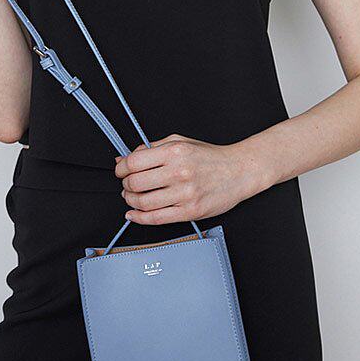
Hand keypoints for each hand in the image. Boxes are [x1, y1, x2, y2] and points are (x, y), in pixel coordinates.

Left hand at [114, 134, 270, 224]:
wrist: (239, 171)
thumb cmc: (210, 156)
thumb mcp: (180, 142)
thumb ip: (151, 148)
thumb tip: (124, 158)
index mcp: (174, 152)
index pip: (134, 162)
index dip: (121, 168)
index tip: (120, 171)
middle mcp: (179, 172)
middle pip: (135, 183)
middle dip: (125, 185)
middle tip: (127, 184)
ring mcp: (185, 194)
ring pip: (143, 202)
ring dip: (130, 201)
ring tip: (131, 197)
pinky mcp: (190, 211)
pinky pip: (157, 218)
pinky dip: (139, 218)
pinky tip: (133, 214)